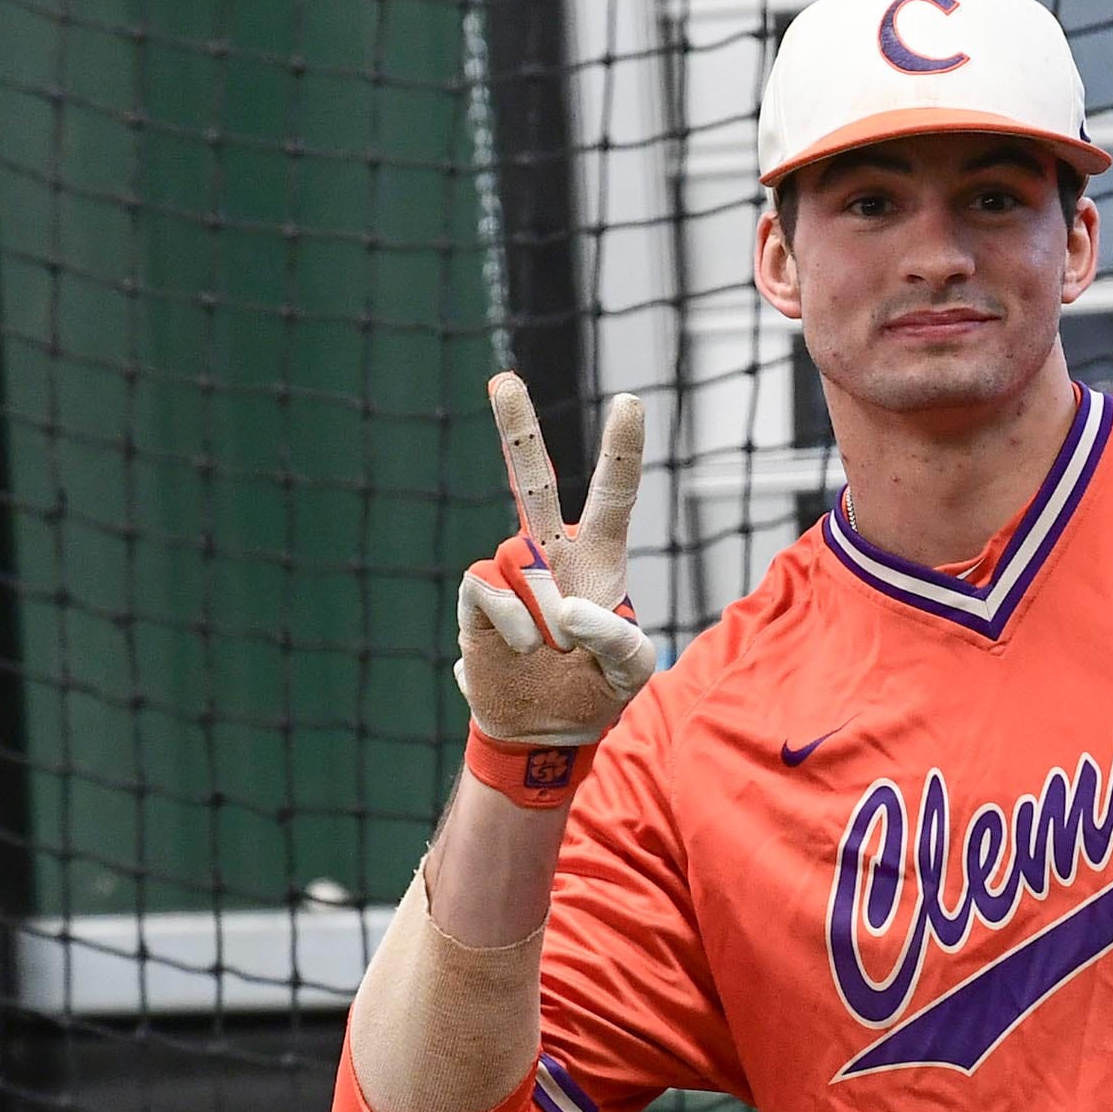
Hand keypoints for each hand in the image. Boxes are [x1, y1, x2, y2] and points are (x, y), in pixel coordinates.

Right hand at [454, 375, 656, 805]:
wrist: (543, 732)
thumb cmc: (597, 693)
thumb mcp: (634, 672)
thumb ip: (619, 638)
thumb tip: (569, 609)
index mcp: (598, 560)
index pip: (613, 497)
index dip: (621, 450)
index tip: (630, 400)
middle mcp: (550, 556)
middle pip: (531, 481)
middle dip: (515, 429)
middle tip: (504, 379)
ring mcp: (511, 576)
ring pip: (520, 558)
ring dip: (543, 609)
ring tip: (554, 651)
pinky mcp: (478, 602)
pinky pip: (490, 589)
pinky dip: (514, 622)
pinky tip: (525, 649)